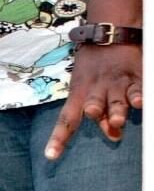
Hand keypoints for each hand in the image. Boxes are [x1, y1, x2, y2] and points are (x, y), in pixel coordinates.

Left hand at [45, 43, 141, 160]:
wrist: (108, 35)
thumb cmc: (93, 68)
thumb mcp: (86, 87)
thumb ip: (99, 114)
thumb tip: (113, 136)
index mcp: (78, 94)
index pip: (66, 120)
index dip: (58, 138)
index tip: (51, 156)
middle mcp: (96, 90)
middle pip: (93, 107)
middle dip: (94, 112)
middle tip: (93, 113)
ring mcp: (116, 83)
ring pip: (116, 100)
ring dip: (116, 110)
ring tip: (117, 119)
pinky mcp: (135, 76)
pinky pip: (138, 88)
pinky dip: (139, 96)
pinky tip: (140, 103)